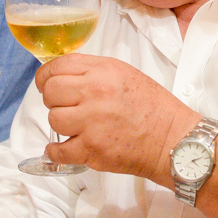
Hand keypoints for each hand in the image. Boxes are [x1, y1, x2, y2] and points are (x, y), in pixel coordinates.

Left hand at [35, 54, 198, 184]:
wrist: (172, 139)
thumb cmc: (151, 106)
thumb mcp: (124, 73)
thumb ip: (93, 71)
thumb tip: (62, 75)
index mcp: (103, 71)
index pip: (58, 66)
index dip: (46, 75)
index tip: (45, 83)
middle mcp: (95, 93)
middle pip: (51, 92)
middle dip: (53, 98)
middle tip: (64, 105)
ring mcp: (92, 122)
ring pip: (54, 119)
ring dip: (60, 123)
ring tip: (74, 125)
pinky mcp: (92, 149)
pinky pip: (58, 150)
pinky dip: (56, 151)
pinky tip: (61, 147)